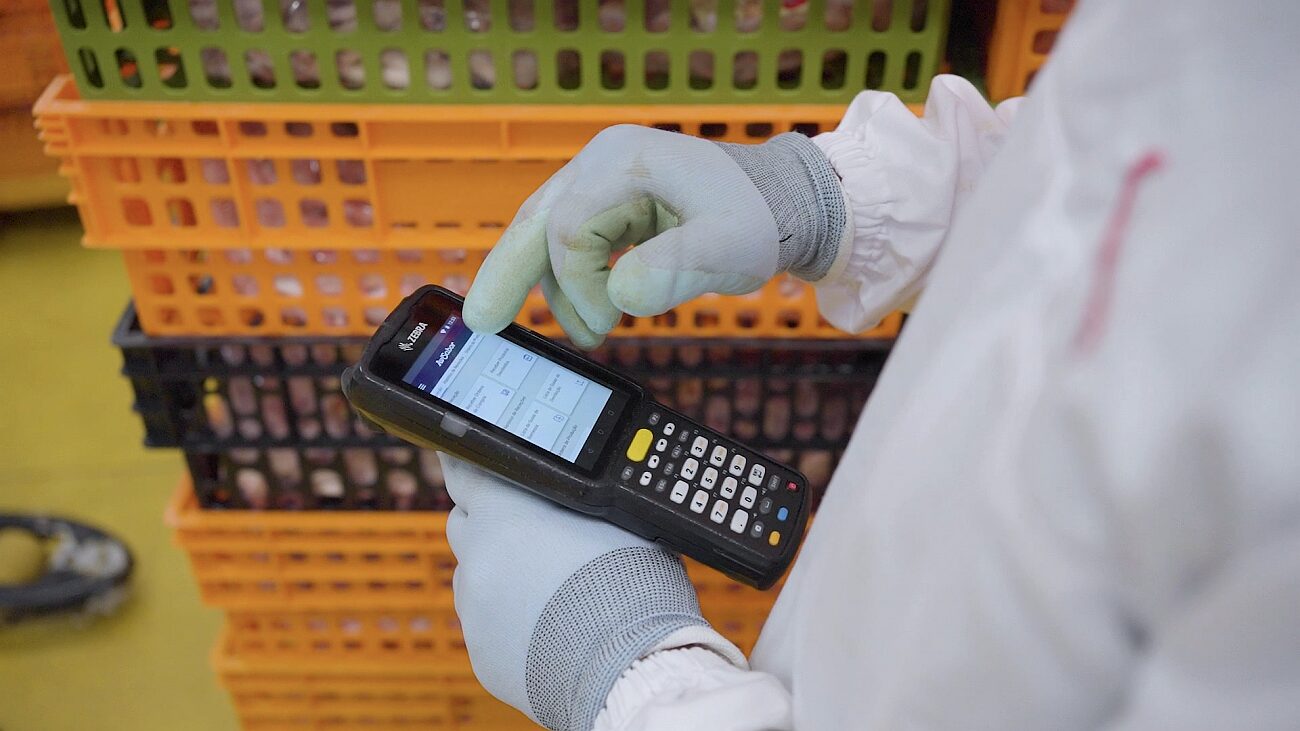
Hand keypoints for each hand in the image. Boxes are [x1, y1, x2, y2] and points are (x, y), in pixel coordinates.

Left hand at [442, 455, 721, 730]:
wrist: (633, 667)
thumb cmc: (633, 587)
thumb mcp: (613, 517)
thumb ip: (568, 500)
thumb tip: (558, 494)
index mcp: (505, 514)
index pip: (466, 470)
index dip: (474, 466)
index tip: (476, 464)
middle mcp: (478, 559)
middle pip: (467, 524)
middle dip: (494, 523)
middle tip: (535, 532)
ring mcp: (475, 611)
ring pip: (476, 578)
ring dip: (502, 575)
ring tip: (553, 589)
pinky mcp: (482, 655)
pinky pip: (487, 626)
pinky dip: (510, 621)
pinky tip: (550, 626)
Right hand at [463, 125, 848, 347]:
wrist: (785, 203)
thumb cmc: (759, 220)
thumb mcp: (727, 250)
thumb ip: (673, 271)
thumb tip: (619, 297)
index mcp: (624, 163)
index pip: (570, 231)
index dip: (579, 287)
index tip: (609, 325)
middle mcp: (604, 162)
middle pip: (537, 220)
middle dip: (507, 274)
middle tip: (479, 322)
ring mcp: (605, 178)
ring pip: (548, 232)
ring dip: (554, 287)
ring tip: (584, 332)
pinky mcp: (612, 200)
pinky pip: (572, 238)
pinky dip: (571, 276)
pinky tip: (589, 308)